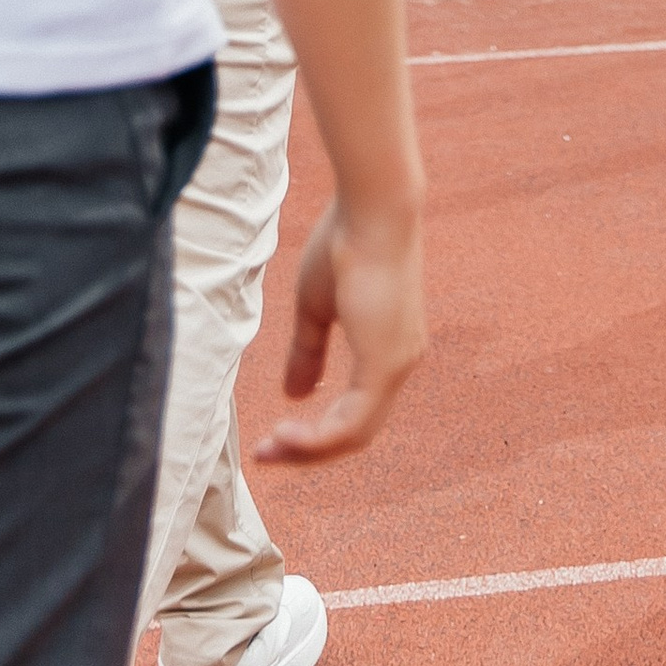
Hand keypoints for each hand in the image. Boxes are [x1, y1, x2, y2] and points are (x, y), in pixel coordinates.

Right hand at [257, 188, 425, 464]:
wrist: (370, 209)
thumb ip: (310, 351)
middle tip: (265, 456)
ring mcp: (397, 364)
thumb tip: (295, 396)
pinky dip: (318, 439)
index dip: (315, 432)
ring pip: (354, 434)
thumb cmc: (345, 244)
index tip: (272, 438)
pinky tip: (286, 437)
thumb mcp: (317, 307)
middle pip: (355, 431)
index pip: (355, 410)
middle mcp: (400, 362)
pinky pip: (353, 421)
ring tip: (270, 449)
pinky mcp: (385, 362)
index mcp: (387, 348)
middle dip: (308, 450)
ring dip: (309, 449)